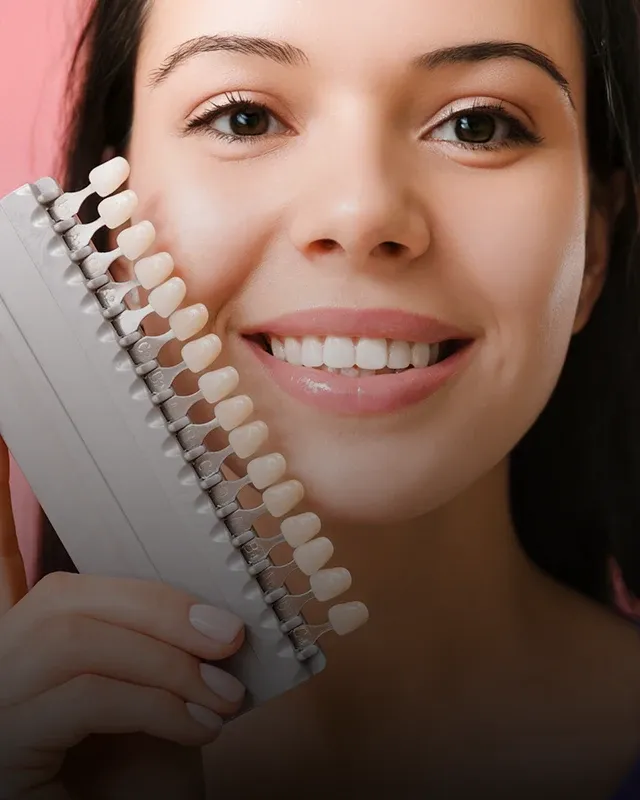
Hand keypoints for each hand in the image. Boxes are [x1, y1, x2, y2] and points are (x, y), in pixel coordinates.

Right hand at [0, 436, 245, 798]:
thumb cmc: (128, 780)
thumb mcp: (144, 696)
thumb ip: (154, 648)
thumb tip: (206, 609)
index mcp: (25, 646)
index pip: (74, 593)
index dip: (149, 596)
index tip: (220, 620)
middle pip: (65, 604)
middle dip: (160, 615)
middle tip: (229, 640)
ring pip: (72, 642)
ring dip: (164, 662)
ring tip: (222, 695)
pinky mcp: (3, 746)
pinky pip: (83, 699)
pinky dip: (154, 705)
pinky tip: (199, 729)